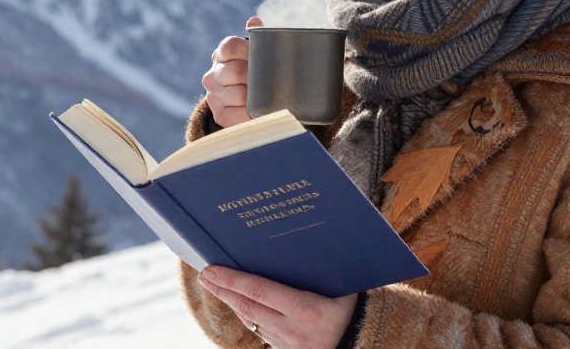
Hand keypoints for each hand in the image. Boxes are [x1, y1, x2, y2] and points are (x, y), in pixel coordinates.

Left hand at [197, 265, 356, 348]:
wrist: (364, 339)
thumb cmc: (354, 303)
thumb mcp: (342, 283)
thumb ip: (321, 264)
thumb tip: (306, 231)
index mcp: (307, 311)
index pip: (259, 291)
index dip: (232, 281)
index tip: (211, 270)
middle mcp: (293, 330)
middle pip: (248, 307)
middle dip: (223, 289)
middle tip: (205, 274)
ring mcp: (287, 344)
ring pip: (251, 319)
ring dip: (231, 301)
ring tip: (214, 284)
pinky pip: (260, 329)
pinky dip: (247, 313)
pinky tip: (238, 301)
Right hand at [202, 16, 263, 128]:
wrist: (240, 98)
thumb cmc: (252, 68)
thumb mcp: (254, 51)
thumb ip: (257, 35)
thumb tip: (254, 22)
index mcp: (221, 53)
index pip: (230, 46)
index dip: (247, 50)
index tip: (260, 55)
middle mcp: (213, 74)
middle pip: (236, 71)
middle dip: (256, 76)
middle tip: (272, 78)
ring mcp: (213, 95)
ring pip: (238, 94)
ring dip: (256, 96)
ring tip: (269, 95)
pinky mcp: (219, 114)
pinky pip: (237, 116)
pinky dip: (251, 115)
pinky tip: (261, 111)